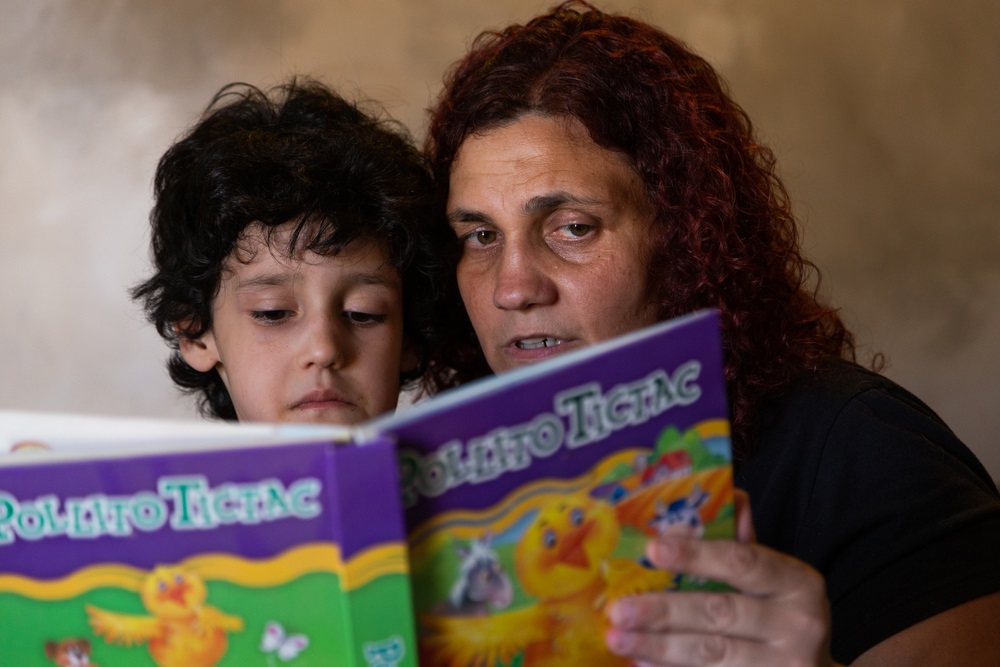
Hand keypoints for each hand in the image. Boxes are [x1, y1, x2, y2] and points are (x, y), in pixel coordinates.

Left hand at [604, 490, 835, 665]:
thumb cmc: (782, 616)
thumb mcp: (775, 579)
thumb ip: (744, 543)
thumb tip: (729, 494)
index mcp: (798, 583)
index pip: (742, 561)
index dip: (696, 555)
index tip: (652, 549)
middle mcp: (799, 625)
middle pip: (720, 612)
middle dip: (664, 610)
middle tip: (619, 609)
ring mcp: (786, 666)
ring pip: (712, 653)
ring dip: (659, 645)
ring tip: (618, 638)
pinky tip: (642, 663)